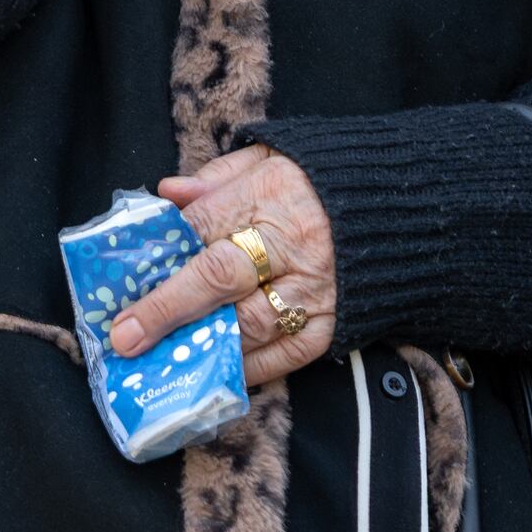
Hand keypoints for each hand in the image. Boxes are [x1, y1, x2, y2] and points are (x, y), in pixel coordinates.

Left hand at [116, 146, 338, 387]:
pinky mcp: (334, 324)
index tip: (121, 281)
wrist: (409, 207)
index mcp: (270, 193)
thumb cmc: (325, 183)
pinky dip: (247, 368)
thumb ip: (218, 177)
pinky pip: (284, 355)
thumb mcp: (273, 159)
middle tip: (126, 338)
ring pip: (248, 324)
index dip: (159, 254)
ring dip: (200, 346)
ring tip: (161, 361)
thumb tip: (167, 194)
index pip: (202, 225)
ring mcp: (314, 288)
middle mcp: (291, 243)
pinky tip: (213, 372)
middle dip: (166, 309)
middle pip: (218, 277)